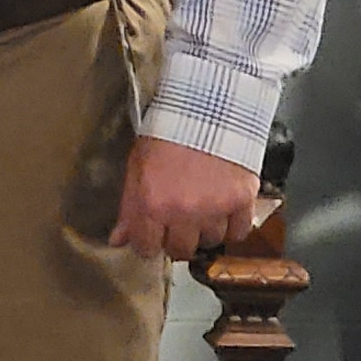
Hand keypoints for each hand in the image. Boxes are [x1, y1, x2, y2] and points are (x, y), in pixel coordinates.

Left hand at [109, 134, 258, 259]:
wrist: (205, 109)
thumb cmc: (166, 134)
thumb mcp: (137, 166)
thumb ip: (129, 206)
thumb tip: (118, 240)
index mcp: (152, 204)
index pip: (147, 248)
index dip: (148, 245)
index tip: (151, 239)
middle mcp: (184, 212)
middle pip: (181, 250)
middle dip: (176, 241)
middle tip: (176, 225)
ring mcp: (215, 209)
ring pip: (211, 241)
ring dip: (204, 230)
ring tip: (201, 210)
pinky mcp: (242, 201)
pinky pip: (239, 232)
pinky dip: (232, 226)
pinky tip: (223, 211)